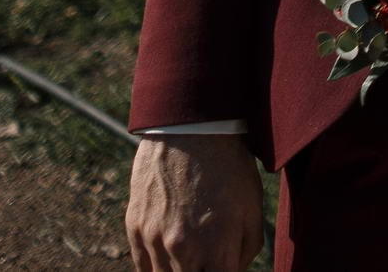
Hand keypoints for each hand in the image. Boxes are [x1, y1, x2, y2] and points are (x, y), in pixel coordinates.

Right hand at [126, 133, 264, 271]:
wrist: (191, 130)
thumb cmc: (229, 168)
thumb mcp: (251, 208)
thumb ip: (246, 250)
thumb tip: (234, 270)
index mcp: (217, 249)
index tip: (223, 267)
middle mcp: (183, 251)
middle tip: (208, 259)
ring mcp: (155, 240)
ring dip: (179, 271)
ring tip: (192, 256)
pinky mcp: (135, 227)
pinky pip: (142, 266)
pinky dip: (156, 267)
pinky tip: (170, 257)